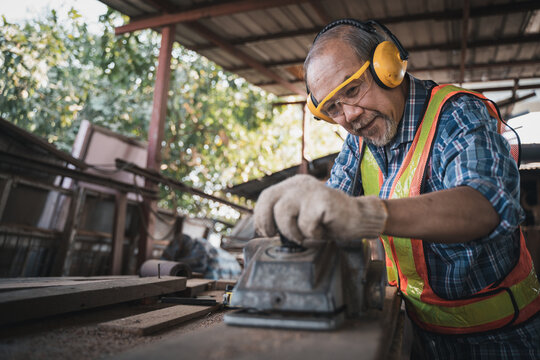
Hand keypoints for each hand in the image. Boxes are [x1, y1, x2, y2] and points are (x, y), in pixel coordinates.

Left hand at [254, 174, 386, 243]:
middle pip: (270, 201)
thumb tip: (261, 232)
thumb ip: (284, 217)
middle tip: (278, 237)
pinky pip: (306, 223)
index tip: (266, 233)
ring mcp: (311, 190)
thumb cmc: (329, 222)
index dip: (261, 216)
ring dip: (293, 232)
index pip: (266, 197)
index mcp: (292, 186)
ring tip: (307, 236)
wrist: (360, 219)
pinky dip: (312, 235)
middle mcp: (299, 184)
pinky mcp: (323, 200)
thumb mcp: (301, 216)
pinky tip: (323, 232)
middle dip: (269, 223)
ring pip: (284, 213)